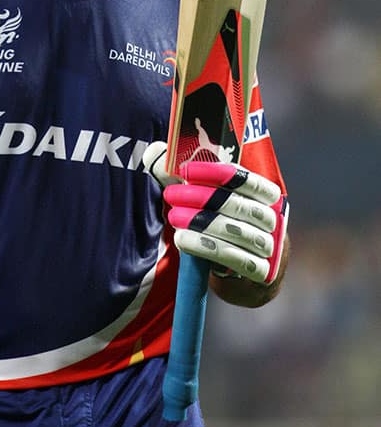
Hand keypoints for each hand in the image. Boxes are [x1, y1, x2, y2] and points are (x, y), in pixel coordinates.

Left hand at [143, 141, 287, 283]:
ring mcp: (269, 247)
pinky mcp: (260, 272)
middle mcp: (272, 219)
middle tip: (171, 194)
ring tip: (174, 217)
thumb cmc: (220, 226)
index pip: (246, 178)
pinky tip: (183, 240)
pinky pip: (234, 258)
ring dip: (201, 223)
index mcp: (265, 196)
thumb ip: (186, 176)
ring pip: (237, 232)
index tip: (186, 170)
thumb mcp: (208, 199)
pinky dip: (206, 247)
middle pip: (238, 205)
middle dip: (201, 198)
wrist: (239, 274)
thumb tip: (155, 152)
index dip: (216, 172)